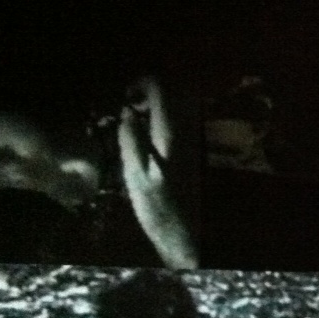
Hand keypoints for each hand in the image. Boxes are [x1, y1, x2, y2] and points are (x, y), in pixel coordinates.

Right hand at [118, 77, 198, 268]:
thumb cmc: (157, 209)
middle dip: (151, 90)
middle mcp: (187, 133)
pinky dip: (165, 120)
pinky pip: (181, 122)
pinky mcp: (193, 152)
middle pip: (174, 91)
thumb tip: (126, 112)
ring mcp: (193, 141)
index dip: (141, 83)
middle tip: (130, 105)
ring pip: (180, 106)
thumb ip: (131, 140)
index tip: (125, 95)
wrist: (186, 234)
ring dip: (158, 105)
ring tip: (137, 120)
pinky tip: (149, 137)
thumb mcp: (135, 175)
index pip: (162, 89)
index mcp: (170, 135)